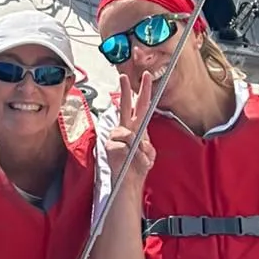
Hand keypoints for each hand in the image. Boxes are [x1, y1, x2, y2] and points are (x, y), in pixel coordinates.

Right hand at [106, 73, 156, 187]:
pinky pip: (123, 146)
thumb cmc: (138, 166)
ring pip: (128, 132)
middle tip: (124, 76)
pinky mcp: (109, 145)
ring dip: (136, 147)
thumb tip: (136, 139)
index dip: (144, 91)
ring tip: (136, 157)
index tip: (145, 77)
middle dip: (126, 90)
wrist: (129, 182)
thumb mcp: (150, 153)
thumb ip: (146, 144)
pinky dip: (129, 154)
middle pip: (125, 105)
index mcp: (138, 127)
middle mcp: (126, 128)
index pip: (141, 106)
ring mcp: (116, 136)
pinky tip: (127, 160)